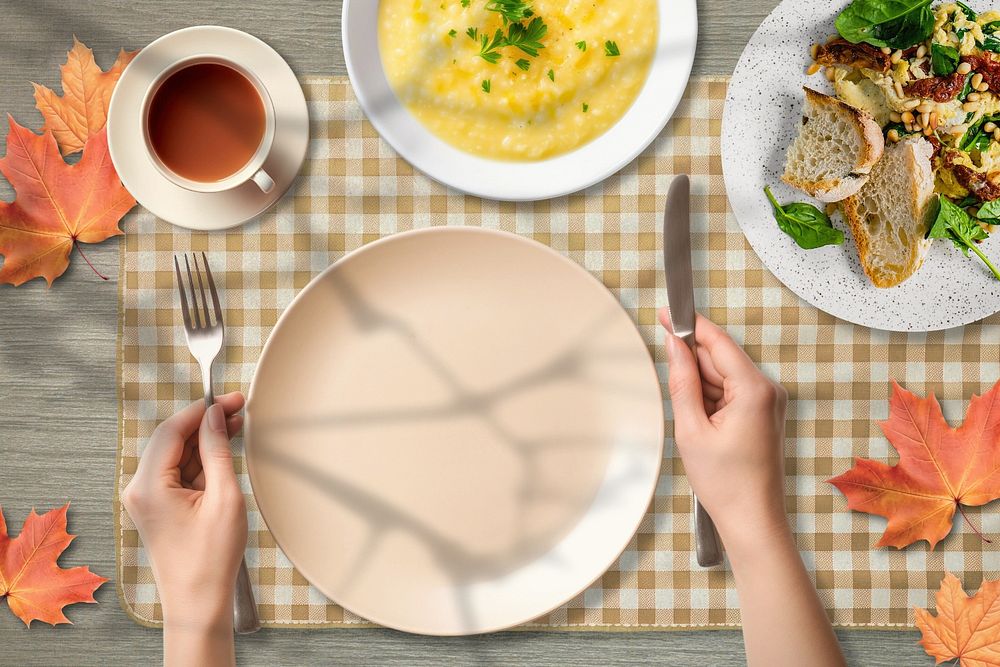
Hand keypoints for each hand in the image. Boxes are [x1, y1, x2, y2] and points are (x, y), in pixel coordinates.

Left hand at [122, 393, 246, 665]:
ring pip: (175, 454)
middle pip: (171, 439)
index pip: (172, 430)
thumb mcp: (224, 498)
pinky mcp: (156, 507)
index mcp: (149, 486)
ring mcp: (145, 499)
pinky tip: (221, 454)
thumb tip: (215, 417)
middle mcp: (139, 489)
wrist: (198, 601)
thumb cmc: (210, 558)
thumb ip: (218, 452)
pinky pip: (176, 472)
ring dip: (204, 441)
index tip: (230, 399)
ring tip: (235, 428)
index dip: (202, 409)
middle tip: (238, 409)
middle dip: (204, 422)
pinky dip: (199, 461)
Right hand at [659, 309, 788, 551]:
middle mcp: (768, 390)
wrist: (753, 520)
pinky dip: (710, 399)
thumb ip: (681, 381)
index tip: (667, 313)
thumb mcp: (691, 429)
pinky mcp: (764, 413)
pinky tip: (702, 425)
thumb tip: (674, 346)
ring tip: (693, 426)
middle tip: (671, 385)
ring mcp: (768, 402)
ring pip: (723, 375)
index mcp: (754, 389)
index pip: (718, 341)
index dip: (690, 325)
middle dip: (691, 364)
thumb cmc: (726, 483)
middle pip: (720, 358)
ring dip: (700, 387)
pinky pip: (731, 392)